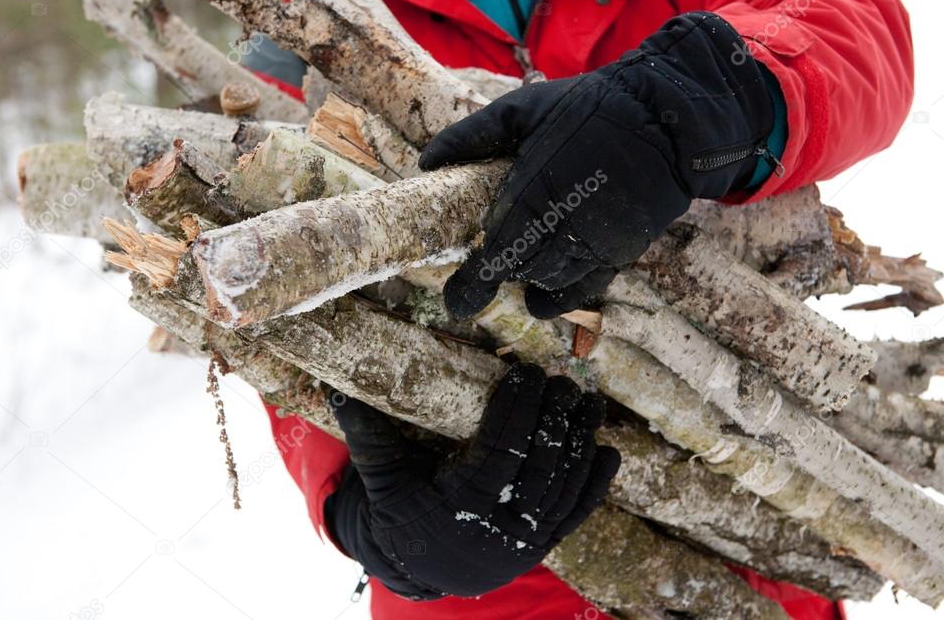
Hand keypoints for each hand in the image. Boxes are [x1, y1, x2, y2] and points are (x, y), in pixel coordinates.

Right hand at [323, 363, 620, 598]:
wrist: (423, 569)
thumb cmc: (401, 514)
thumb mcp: (381, 478)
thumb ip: (367, 434)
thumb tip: (335, 387)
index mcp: (461, 505)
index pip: (501, 450)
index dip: (517, 409)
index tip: (527, 372)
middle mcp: (499, 526)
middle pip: (540, 466)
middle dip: (555, 421)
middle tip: (564, 382)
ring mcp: (526, 539)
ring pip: (563, 487)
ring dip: (581, 443)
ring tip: (592, 403)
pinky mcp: (543, 545)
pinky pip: (575, 514)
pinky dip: (594, 485)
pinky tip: (608, 452)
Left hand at [419, 12, 774, 318]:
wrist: (667, 119)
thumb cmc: (589, 107)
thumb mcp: (524, 108)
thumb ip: (473, 135)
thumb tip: (426, 162)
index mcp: (534, 189)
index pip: (495, 251)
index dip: (473, 283)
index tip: (457, 300)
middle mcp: (564, 224)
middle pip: (519, 268)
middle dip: (497, 273)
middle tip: (480, 268)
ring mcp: (595, 242)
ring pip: (549, 279)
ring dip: (527, 276)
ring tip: (517, 260)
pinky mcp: (620, 251)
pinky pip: (584, 288)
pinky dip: (557, 296)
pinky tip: (540, 294)